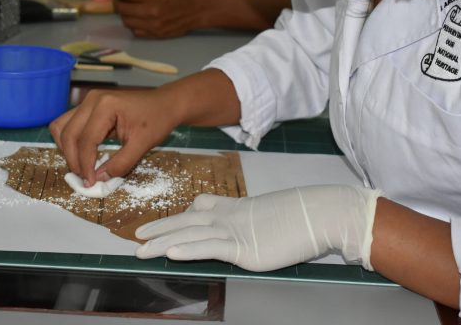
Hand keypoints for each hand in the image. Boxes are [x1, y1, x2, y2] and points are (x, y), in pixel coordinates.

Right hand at [49, 88, 180, 186]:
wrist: (166, 103)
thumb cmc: (158, 120)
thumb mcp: (142, 145)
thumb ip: (120, 163)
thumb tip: (98, 178)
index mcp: (106, 106)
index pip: (85, 140)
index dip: (84, 165)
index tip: (90, 182)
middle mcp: (92, 100)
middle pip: (68, 133)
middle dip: (73, 159)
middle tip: (85, 177)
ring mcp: (88, 101)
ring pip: (61, 127)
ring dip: (67, 149)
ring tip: (82, 166)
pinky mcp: (89, 106)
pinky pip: (69, 124)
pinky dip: (71, 141)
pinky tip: (83, 154)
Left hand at [117, 0, 204, 37]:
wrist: (199, 4)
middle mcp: (152, 12)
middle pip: (123, 9)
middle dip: (118, 1)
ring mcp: (155, 25)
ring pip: (127, 22)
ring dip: (124, 14)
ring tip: (128, 7)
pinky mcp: (158, 34)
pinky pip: (136, 32)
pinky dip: (133, 24)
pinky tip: (137, 17)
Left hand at [135, 185, 383, 271]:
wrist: (321, 213)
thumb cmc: (304, 216)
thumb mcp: (274, 216)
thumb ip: (258, 224)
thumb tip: (259, 231)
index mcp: (238, 208)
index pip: (202, 207)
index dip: (180, 215)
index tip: (163, 221)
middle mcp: (231, 217)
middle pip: (186, 220)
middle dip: (160, 228)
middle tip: (139, 236)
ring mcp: (235, 232)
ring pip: (189, 234)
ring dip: (161, 243)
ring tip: (140, 250)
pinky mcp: (242, 248)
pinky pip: (208, 248)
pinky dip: (186, 249)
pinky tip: (169, 252)